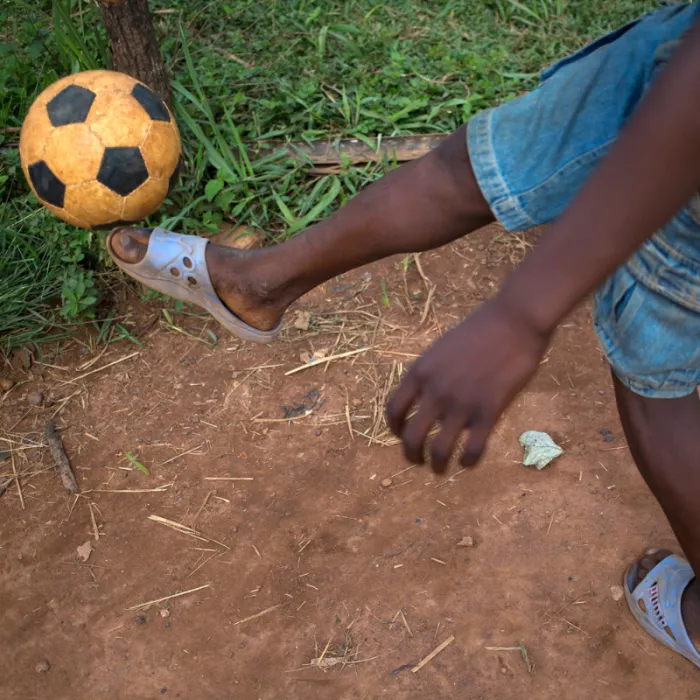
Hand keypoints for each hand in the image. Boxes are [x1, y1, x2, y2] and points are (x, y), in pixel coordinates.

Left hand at [386, 297, 550, 472]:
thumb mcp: (442, 348)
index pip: (394, 409)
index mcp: (420, 373)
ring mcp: (461, 403)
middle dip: (411, 455)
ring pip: (439, 449)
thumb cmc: (479, 330)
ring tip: (439, 470)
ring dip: (437, 465)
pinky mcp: (488, 411)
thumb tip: (427, 399)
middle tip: (418, 461)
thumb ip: (431, 374)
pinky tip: (468, 462)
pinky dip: (468, 461)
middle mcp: (435, 392)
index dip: (394, 428)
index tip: (402, 435)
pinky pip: (473, 448)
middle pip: (411, 437)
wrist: (514, 321)